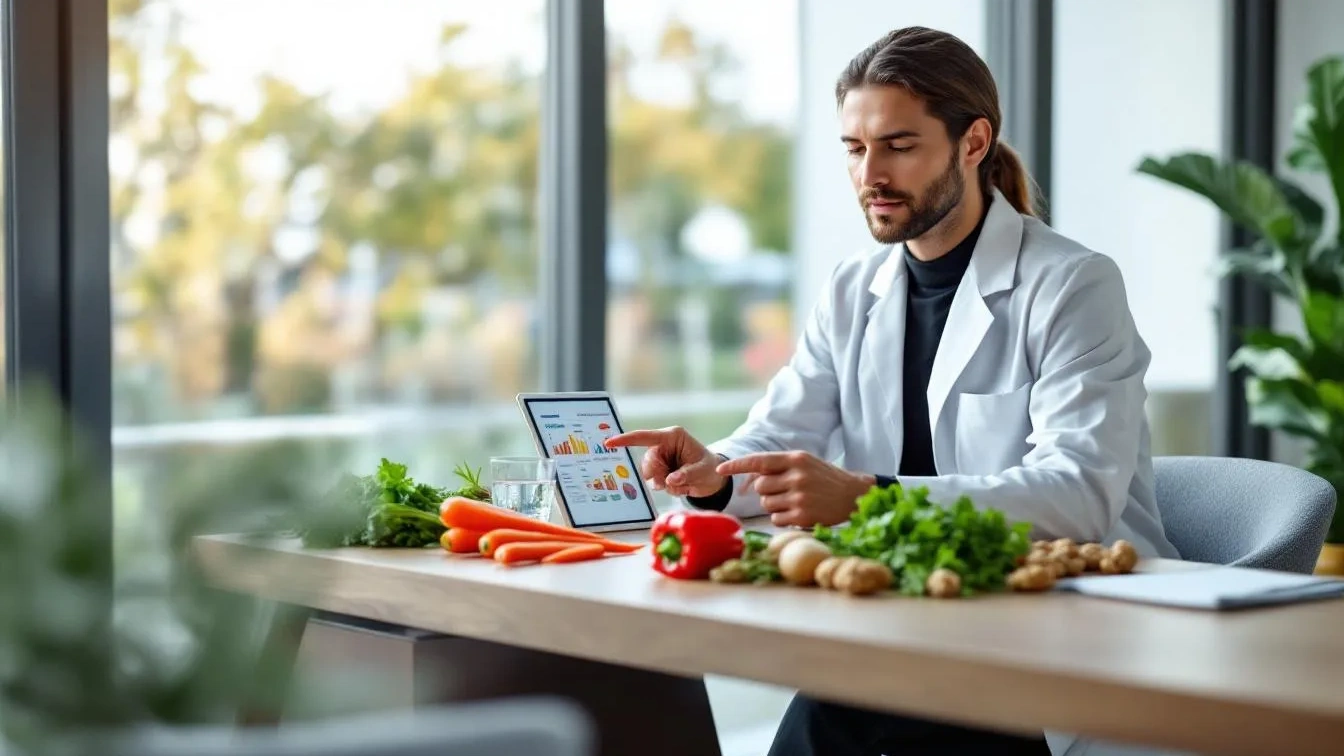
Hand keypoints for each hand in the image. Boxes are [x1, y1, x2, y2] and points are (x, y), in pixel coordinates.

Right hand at [603, 426, 726, 497]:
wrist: (713, 479)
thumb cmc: (710, 467)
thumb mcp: (703, 470)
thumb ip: (686, 474)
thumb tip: (669, 480)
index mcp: (672, 437)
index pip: (644, 437)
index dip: (625, 439)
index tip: (609, 442)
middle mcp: (663, 446)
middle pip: (647, 462)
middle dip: (658, 475)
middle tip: (674, 480)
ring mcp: (660, 459)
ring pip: (649, 474)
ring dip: (663, 483)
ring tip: (682, 483)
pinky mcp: (660, 471)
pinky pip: (654, 482)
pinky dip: (667, 488)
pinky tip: (680, 485)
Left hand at [715, 451, 874, 527]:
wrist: (854, 496)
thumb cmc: (825, 478)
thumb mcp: (805, 463)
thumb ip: (779, 467)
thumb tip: (748, 481)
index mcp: (796, 459)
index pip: (759, 461)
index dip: (736, 465)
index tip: (720, 470)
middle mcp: (796, 476)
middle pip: (760, 486)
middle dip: (766, 490)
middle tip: (784, 490)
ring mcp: (799, 497)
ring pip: (766, 504)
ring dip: (774, 504)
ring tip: (794, 501)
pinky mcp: (802, 515)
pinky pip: (776, 519)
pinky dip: (782, 518)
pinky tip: (798, 512)